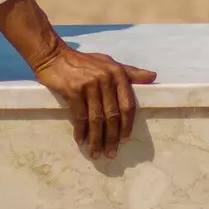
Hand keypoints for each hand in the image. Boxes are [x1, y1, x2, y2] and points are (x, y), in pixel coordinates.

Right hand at [30, 42, 156, 159]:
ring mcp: (89, 84)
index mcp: (117, 73)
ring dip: (96, 139)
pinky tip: (81, 140)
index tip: (125, 140)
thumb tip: (153, 77)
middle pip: (112, 115)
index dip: (127, 125)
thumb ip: (130, 72)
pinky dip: (80, 131)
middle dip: (111, 137)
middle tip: (110, 153)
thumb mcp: (109, 63)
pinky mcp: (73, 90)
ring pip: (96, 118)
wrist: (54, 56)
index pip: (127, 104)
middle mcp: (105, 79)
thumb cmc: (84, 62)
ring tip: (96, 153)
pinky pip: (79, 116)